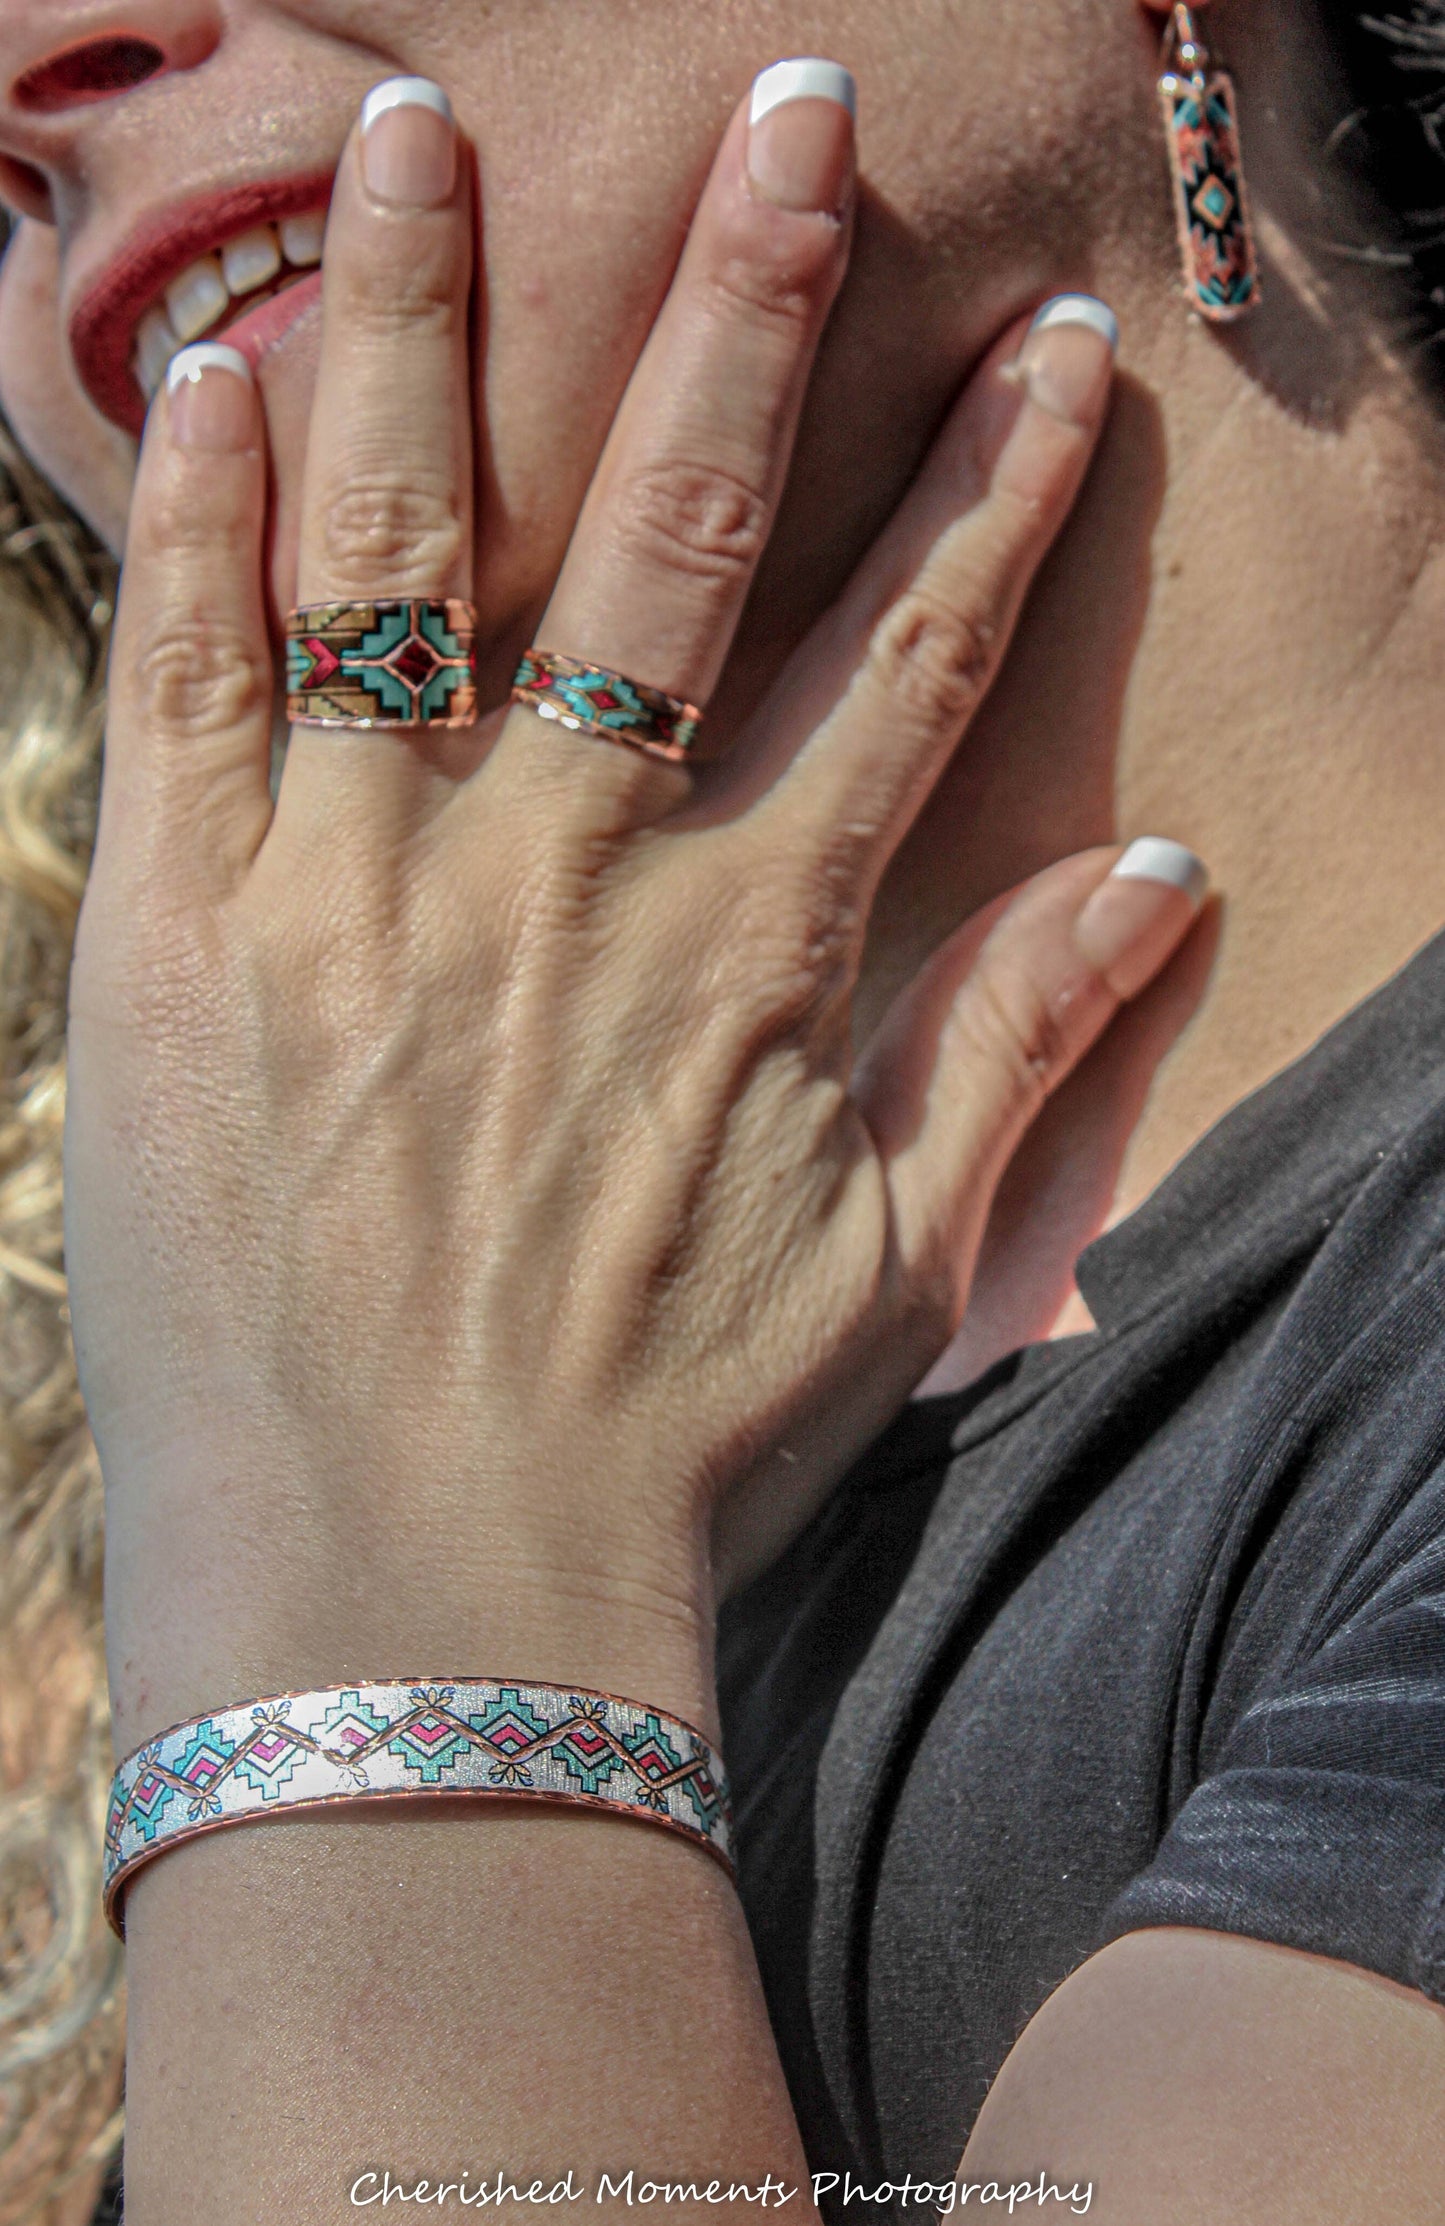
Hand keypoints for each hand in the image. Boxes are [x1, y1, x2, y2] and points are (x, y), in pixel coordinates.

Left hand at [67, 70, 1203, 1752]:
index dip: (992, 497)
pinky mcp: (191, 941)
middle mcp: (565, 873)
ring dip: (432, 327)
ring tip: (436, 129)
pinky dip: (208, 523)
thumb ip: (1016, 1049)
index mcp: (741, 946)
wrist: (414, 1595)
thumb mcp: (892, 1271)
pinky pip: (202, 691)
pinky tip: (221, 369)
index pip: (899, 661)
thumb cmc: (660, 1448)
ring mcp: (366, 890)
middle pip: (671, 536)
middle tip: (798, 113)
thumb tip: (1163, 874)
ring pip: (404, 549)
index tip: (1054, 350)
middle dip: (751, 311)